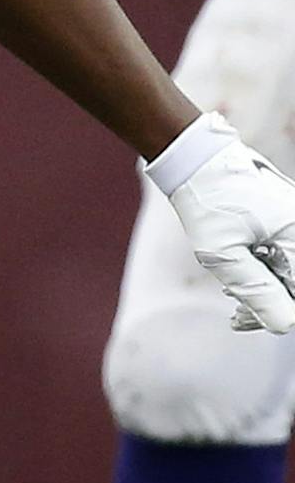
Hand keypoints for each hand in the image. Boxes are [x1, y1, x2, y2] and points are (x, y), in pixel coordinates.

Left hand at [151, 112, 294, 332]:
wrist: (197, 157)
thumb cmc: (207, 201)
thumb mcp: (222, 252)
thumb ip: (256, 289)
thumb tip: (285, 326)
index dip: (278, 314)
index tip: (240, 320)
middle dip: (270, 302)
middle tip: (234, 313)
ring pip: (291, 272)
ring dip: (267, 288)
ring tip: (231, 291)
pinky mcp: (287, 220)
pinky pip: (287, 254)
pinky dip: (266, 268)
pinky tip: (240, 270)